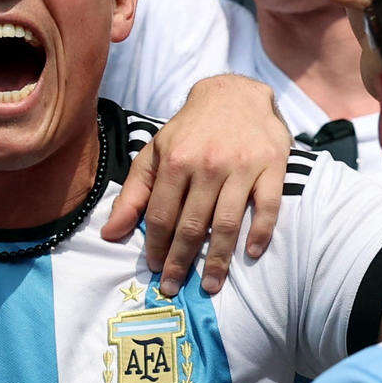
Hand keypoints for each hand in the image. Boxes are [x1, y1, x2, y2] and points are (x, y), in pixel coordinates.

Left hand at [106, 75, 291, 295]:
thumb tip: (109, 234)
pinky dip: (261, 232)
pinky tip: (251, 254)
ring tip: (212, 285)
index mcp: (176, 160)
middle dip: (181, 261)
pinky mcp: (272, 165)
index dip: (157, 247)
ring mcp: (242, 165)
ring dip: (218, 259)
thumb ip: (133, 193)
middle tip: (175, 288)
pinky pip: (268, 206)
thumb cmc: (190, 129)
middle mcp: (208, 164)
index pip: (162, 215)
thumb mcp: (155, 153)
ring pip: (228, 222)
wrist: (234, 94)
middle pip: (192, 224)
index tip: (156, 271)